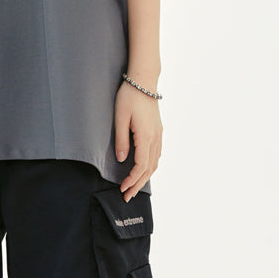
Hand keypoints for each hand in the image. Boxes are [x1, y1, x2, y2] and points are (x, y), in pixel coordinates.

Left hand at [114, 81, 160, 199]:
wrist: (143, 81)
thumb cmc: (129, 97)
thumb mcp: (120, 118)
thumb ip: (121, 140)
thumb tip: (122, 160)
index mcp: (146, 136)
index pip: (141, 166)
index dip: (132, 180)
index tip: (122, 188)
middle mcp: (156, 138)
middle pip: (149, 169)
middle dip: (138, 184)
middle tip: (126, 196)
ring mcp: (159, 135)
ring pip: (155, 163)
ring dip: (145, 178)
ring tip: (134, 188)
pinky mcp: (158, 131)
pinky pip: (156, 155)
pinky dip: (150, 167)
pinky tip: (143, 171)